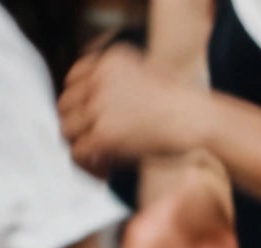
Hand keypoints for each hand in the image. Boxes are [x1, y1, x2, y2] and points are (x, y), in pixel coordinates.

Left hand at [59, 45, 207, 174]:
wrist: (196, 119)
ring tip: (102, 164)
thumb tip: (93, 116)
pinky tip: (107, 173)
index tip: (86, 123)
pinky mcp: (103, 134)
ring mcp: (100, 106)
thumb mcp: (145, 81)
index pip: (73, 79)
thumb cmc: (181, 108)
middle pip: (64, 106)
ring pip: (67, 131)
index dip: (77, 105)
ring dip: (82, 150)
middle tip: (95, 148)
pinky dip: (89, 168)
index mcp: (109, 61)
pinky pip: (78, 154)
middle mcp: (100, 79)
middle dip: (77, 129)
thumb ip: (117, 88)